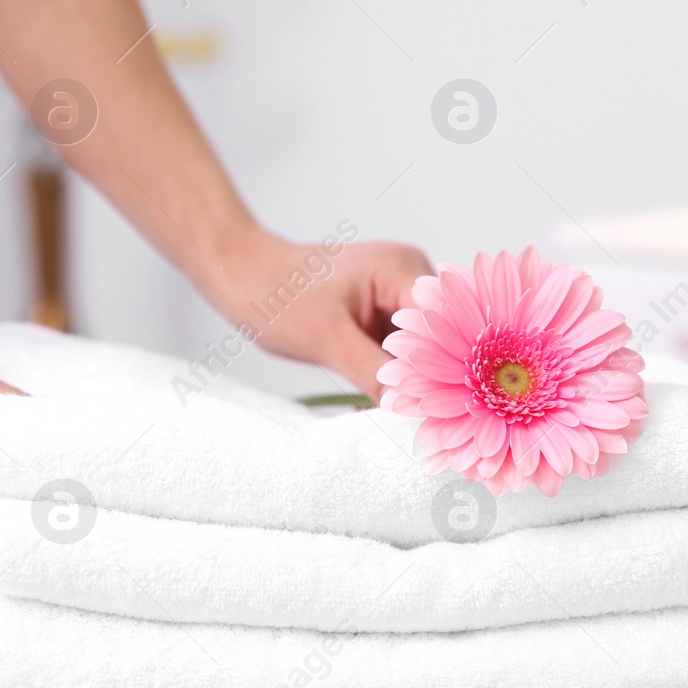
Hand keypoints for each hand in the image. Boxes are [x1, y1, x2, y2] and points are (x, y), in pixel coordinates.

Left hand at [208, 229, 431, 399]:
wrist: (243, 277)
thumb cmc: (275, 295)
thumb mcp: (326, 339)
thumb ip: (373, 371)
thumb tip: (410, 407)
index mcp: (400, 268)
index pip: (444, 323)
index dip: (445, 365)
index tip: (440, 408)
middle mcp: (407, 275)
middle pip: (440, 336)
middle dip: (431, 375)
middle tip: (423, 419)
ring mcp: (394, 295)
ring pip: (421, 347)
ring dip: (412, 378)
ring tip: (403, 412)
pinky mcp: (380, 313)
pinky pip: (400, 349)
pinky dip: (394, 374)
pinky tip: (387, 399)